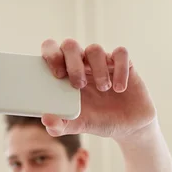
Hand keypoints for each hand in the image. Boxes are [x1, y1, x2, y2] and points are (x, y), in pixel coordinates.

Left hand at [40, 38, 156, 139]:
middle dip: (72, 63)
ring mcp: (102, 61)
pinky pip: (121, 53)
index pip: (51, 49)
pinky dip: (120, 70)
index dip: (51, 55)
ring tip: (104, 89)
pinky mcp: (124, 63)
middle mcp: (82, 64)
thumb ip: (58, 126)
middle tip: (78, 84)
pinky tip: (120, 88)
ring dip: (97, 70)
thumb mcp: (76, 126)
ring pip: (94, 49)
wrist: (126, 126)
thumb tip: (46, 120)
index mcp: (65, 74)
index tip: (58, 75)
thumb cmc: (97, 120)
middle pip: (70, 45)